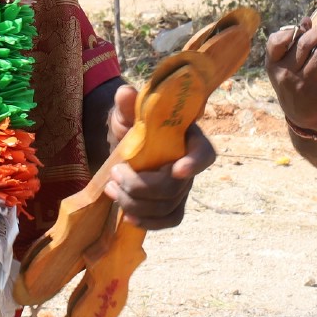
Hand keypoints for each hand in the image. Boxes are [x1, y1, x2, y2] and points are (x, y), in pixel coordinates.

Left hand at [101, 83, 215, 229]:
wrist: (124, 144)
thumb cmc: (131, 125)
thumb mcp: (127, 112)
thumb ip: (128, 104)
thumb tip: (125, 93)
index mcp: (188, 139)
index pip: (205, 154)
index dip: (194, 164)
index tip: (176, 170)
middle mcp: (190, 166)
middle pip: (176, 187)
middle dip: (142, 186)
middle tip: (116, 173)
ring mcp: (182, 188)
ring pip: (168, 207)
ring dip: (136, 203)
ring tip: (112, 188)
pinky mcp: (172, 205)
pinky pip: (168, 221)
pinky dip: (148, 222)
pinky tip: (127, 216)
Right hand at [266, 19, 316, 134]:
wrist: (301, 116)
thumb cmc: (292, 83)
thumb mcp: (284, 67)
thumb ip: (292, 44)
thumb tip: (307, 20)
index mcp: (275, 65)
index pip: (275, 43)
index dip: (289, 31)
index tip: (305, 24)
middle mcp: (288, 74)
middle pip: (305, 45)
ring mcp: (306, 83)